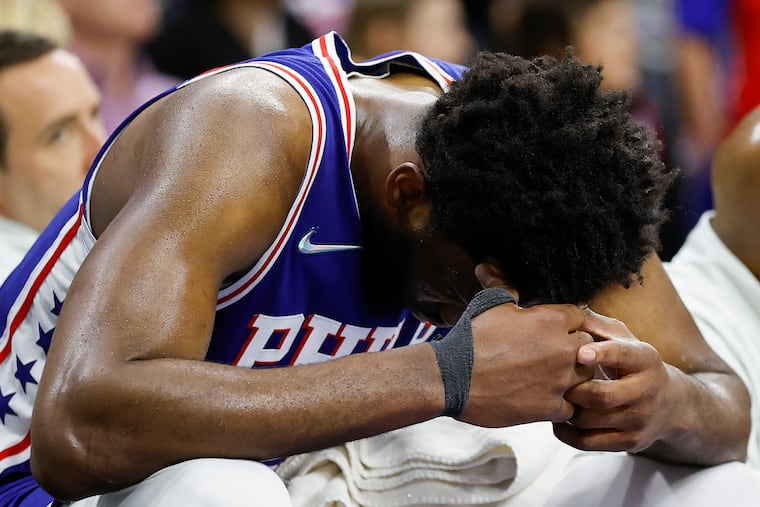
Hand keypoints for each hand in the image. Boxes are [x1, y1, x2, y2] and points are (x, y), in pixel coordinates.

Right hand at [456, 263, 595, 427]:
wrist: (451, 377)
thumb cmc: (471, 338)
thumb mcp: (488, 305)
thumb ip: (499, 285)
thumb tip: (487, 266)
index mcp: (551, 320)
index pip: (580, 316)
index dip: (568, 323)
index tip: (555, 331)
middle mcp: (563, 349)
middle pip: (589, 347)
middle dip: (574, 349)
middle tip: (554, 355)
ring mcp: (559, 381)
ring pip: (586, 378)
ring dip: (573, 378)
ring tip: (552, 378)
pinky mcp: (550, 407)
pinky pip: (572, 408)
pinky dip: (562, 405)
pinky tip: (545, 400)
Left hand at [553, 308, 674, 452]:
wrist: (672, 404)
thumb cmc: (634, 365)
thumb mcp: (626, 341)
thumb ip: (600, 327)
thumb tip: (568, 314)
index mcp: (645, 359)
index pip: (624, 355)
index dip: (602, 354)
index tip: (579, 352)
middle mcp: (646, 391)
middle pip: (601, 395)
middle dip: (573, 389)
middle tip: (555, 381)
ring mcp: (639, 420)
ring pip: (591, 420)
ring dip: (565, 410)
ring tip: (552, 398)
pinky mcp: (630, 442)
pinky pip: (589, 442)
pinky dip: (566, 433)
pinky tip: (558, 421)